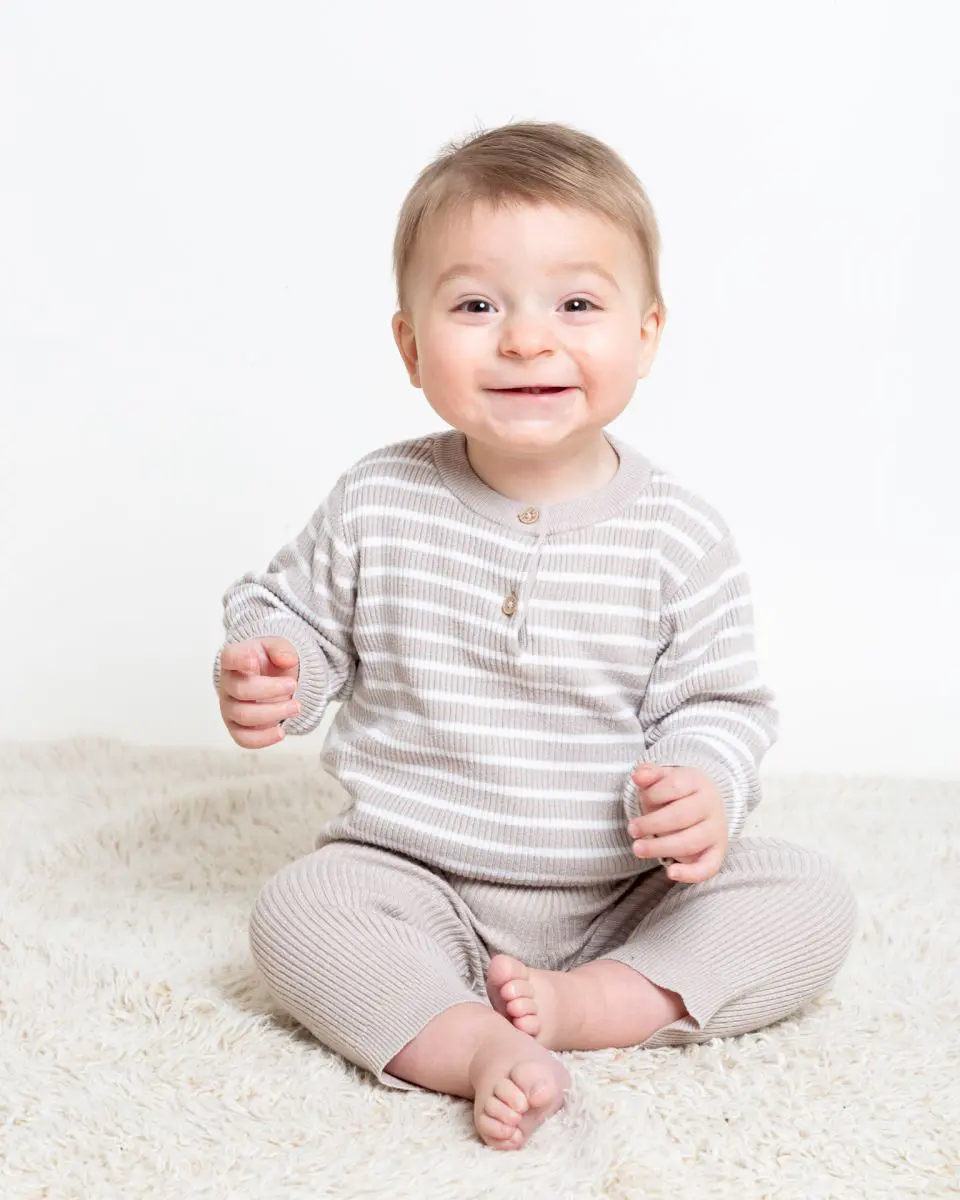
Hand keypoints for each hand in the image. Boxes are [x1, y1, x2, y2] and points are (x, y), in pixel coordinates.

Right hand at [218, 636, 300, 748]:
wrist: (272, 680)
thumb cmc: (269, 661)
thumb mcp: (277, 646)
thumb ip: (281, 649)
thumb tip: (287, 659)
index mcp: (233, 659)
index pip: (229, 658)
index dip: (239, 660)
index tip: (254, 663)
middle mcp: (227, 684)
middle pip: (241, 690)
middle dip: (271, 690)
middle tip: (293, 685)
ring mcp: (230, 707)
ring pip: (244, 716)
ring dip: (273, 713)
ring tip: (296, 706)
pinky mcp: (237, 727)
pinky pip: (244, 739)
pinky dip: (263, 738)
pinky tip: (281, 732)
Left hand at [626, 764, 727, 883]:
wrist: (706, 805)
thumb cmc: (675, 794)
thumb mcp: (663, 779)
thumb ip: (650, 774)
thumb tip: (638, 776)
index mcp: (698, 782)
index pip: (674, 786)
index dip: (652, 795)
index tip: (639, 801)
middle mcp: (711, 805)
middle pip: (680, 816)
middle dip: (652, 824)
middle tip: (631, 830)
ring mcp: (716, 830)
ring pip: (690, 842)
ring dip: (661, 847)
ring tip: (638, 849)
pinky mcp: (717, 852)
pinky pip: (708, 867)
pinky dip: (690, 874)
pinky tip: (670, 873)